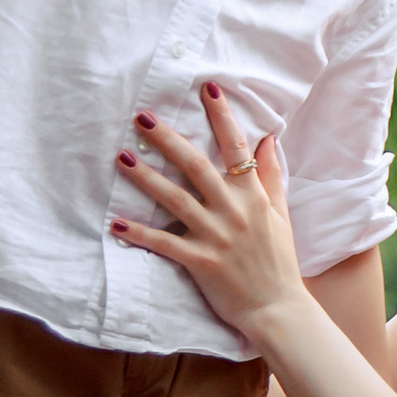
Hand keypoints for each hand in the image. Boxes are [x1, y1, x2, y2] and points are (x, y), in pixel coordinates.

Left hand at [113, 82, 305, 345]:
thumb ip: (271, 175)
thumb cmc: (278, 261)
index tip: (207, 88)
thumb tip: (268, 138)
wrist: (278, 309)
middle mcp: (234, 211)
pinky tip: (116, 223)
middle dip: (168, 139)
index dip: (221, 117)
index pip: (236, 147)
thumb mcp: (280, 213)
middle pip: (196, 167)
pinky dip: (140, 234)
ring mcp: (216, 237)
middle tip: (141, 117)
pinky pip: (165, 244)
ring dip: (147, 178)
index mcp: (253, 196)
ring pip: (176, 200)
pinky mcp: (200, 263)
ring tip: (122, 157)